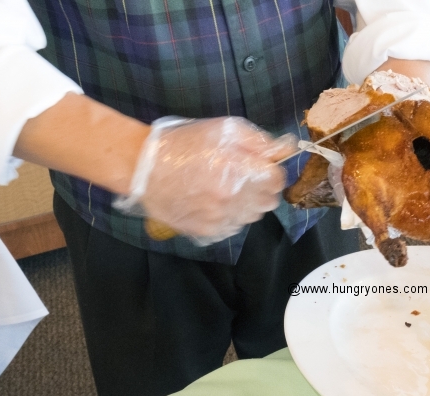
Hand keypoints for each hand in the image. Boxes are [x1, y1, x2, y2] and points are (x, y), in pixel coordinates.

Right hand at [132, 117, 295, 242]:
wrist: (144, 168)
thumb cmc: (184, 143)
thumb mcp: (224, 129)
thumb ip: (259, 141)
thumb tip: (286, 149)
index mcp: (238, 171)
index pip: (277, 180)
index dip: (271, 171)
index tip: (260, 167)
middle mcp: (232, 199)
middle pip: (268, 201)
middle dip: (261, 188)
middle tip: (241, 176)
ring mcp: (219, 219)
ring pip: (251, 216)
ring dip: (245, 203)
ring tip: (223, 188)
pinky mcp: (207, 232)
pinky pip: (232, 227)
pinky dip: (228, 216)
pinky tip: (211, 201)